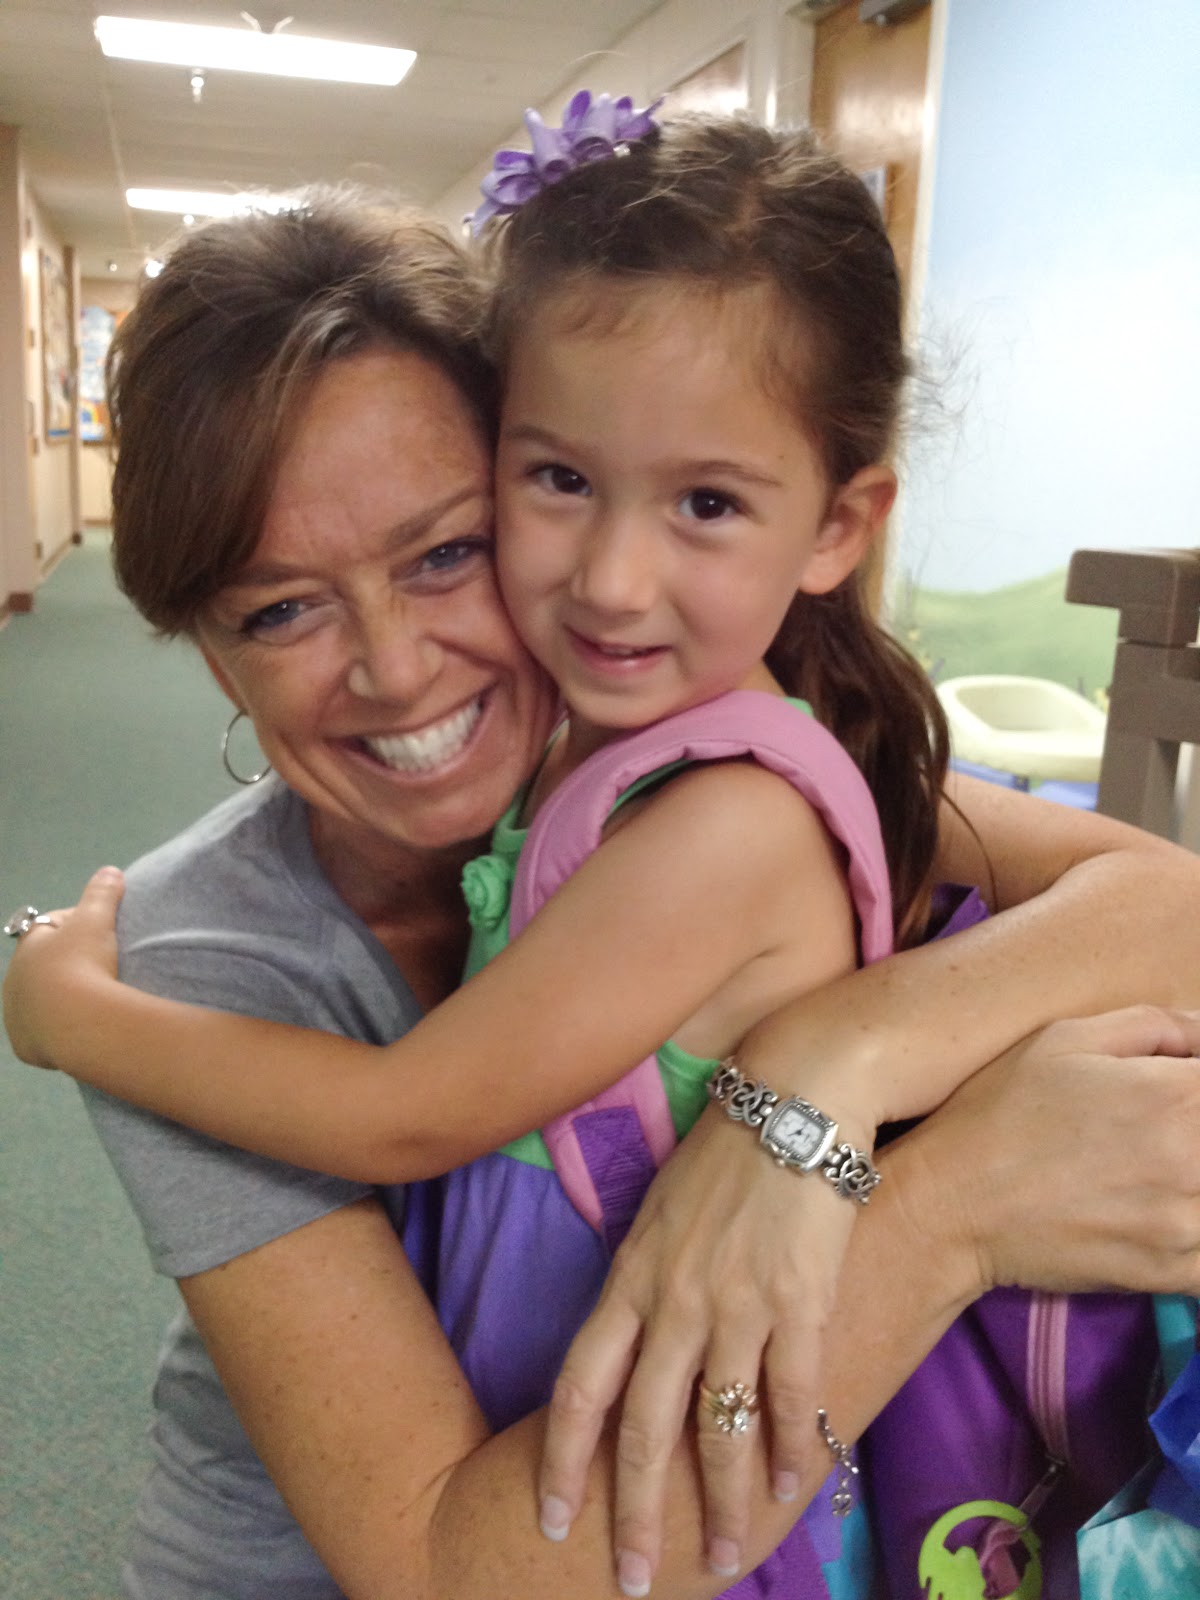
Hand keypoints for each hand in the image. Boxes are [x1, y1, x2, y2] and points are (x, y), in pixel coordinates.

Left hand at [2, 867, 123, 1066]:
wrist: (79, 1023)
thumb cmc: (84, 964)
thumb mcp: (97, 919)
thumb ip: (102, 892)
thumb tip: (111, 871)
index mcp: (27, 946)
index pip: (49, 928)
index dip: (76, 926)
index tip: (102, 932)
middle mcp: (14, 981)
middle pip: (43, 967)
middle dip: (66, 965)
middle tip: (102, 968)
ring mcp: (17, 1017)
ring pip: (41, 1002)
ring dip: (61, 999)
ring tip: (94, 1001)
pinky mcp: (26, 1047)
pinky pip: (44, 1035)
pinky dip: (60, 1030)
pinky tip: (81, 1028)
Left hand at [537, 1100, 859, 1592]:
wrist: (796, 1099)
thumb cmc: (724, 1151)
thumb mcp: (657, 1210)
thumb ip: (641, 1278)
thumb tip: (631, 1334)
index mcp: (630, 1279)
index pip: (579, 1388)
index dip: (562, 1460)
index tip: (552, 1518)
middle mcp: (674, 1302)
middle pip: (645, 1431)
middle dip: (636, 1515)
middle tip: (635, 1581)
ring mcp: (739, 1305)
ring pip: (721, 1429)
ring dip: (725, 1506)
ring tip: (728, 1559)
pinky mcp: (802, 1302)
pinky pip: (794, 1396)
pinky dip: (794, 1450)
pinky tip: (796, 1488)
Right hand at [902, 1005, 1199, 1297]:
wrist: (953, 1206)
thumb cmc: (1000, 1112)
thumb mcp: (1063, 1038)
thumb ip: (1153, 1025)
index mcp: (1172, 1094)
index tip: (1178, 1088)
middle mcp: (1193, 1159)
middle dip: (1194, 1128)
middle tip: (1153, 1133)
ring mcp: (1186, 1223)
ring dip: (1195, 1179)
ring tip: (1153, 1170)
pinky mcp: (1173, 1272)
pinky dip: (1197, 1230)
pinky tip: (1164, 1212)